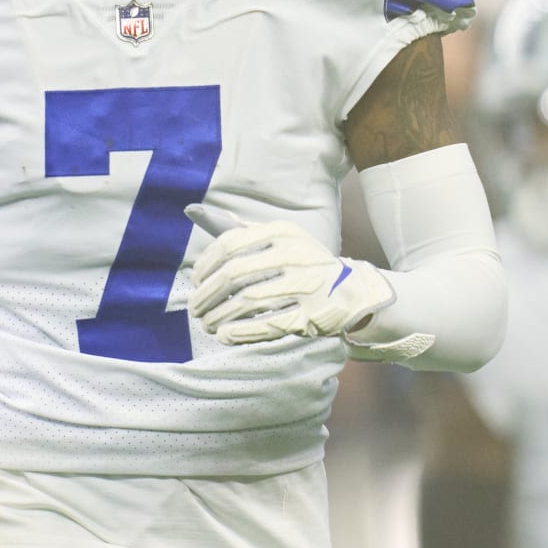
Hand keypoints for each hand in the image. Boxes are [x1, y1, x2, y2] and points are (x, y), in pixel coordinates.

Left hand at [187, 212, 394, 344]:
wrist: (353, 289)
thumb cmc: (302, 262)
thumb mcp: (277, 238)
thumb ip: (238, 231)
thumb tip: (194, 212)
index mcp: (281, 232)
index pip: (229, 244)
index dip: (205, 265)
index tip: (196, 281)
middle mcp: (294, 254)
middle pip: (235, 274)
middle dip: (208, 295)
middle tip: (195, 309)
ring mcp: (306, 286)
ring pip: (248, 301)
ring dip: (220, 315)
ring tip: (207, 324)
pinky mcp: (312, 315)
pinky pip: (269, 325)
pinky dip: (241, 332)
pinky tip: (225, 335)